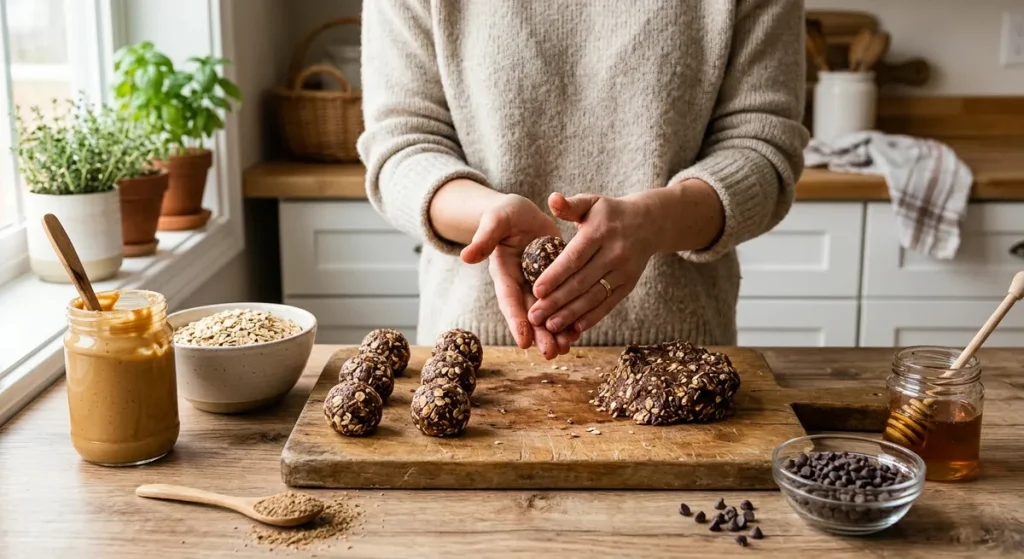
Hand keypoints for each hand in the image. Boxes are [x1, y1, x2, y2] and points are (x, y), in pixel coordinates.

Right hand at [461, 194, 580, 358]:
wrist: (521, 214)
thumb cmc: (505, 214)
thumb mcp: (495, 222)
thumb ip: (484, 239)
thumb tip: (465, 256)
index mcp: (503, 273)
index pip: (509, 300)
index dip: (517, 320)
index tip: (524, 340)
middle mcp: (520, 285)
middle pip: (529, 314)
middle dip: (540, 334)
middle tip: (551, 353)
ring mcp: (536, 285)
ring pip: (546, 313)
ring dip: (555, 332)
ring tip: (566, 349)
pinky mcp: (553, 282)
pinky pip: (561, 302)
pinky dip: (568, 316)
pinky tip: (578, 332)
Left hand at [527, 192, 659, 334]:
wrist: (649, 223)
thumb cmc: (609, 212)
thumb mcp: (592, 202)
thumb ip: (570, 205)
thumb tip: (552, 199)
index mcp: (600, 232)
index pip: (575, 257)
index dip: (555, 275)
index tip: (536, 290)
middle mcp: (614, 253)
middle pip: (582, 282)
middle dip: (557, 301)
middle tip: (534, 315)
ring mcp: (624, 271)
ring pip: (594, 296)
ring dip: (571, 314)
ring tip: (550, 326)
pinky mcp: (628, 285)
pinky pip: (609, 303)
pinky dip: (592, 317)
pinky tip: (575, 328)